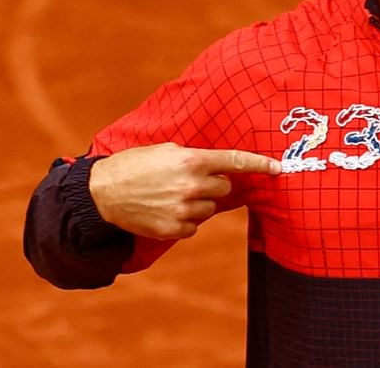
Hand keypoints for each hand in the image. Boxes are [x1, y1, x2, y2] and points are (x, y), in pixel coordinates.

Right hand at [89, 142, 280, 239]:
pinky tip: (166, 211)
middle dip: (211, 184)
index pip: (233, 162)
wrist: (102, 194)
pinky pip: (195, 226)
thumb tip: (218, 165)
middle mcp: (191, 186)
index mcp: (190, 161)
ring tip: (171, 196)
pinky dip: (186, 220)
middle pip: (223, 187)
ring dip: (198, 203)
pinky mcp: (174, 229)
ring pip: (209, 208)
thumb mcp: (164, 150)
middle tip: (187, 181)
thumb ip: (193, 157)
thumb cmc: (134, 166)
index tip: (278, 168)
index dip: (259, 165)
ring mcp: (183, 210)